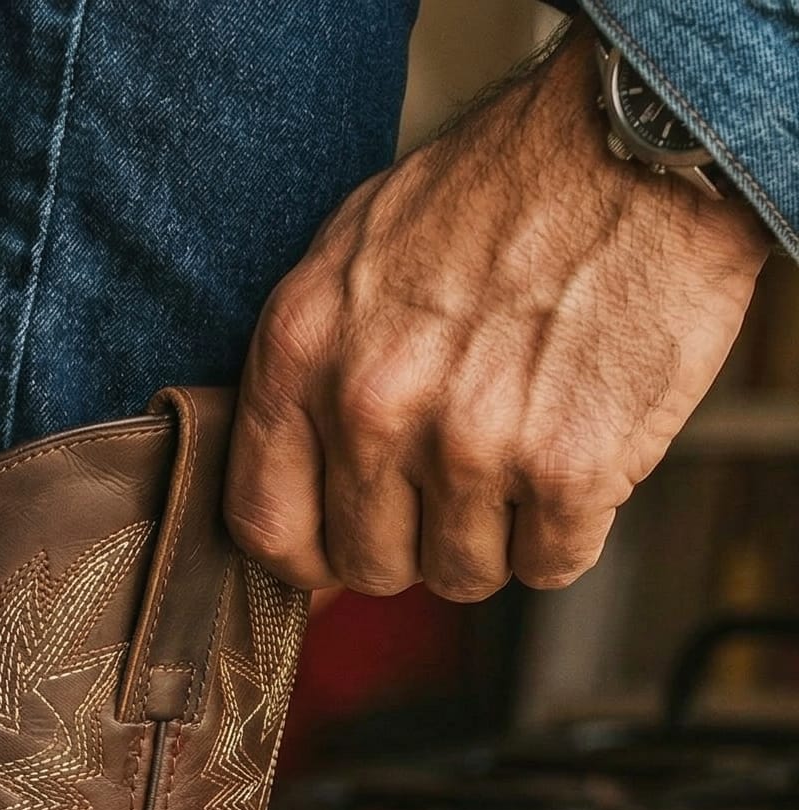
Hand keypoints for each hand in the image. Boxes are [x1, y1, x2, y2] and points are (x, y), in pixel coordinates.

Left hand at [225, 23, 771, 600]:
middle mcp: (371, 408)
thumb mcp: (352, 256)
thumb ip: (309, 371)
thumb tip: (295, 482)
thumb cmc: (494, 192)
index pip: (265, 526)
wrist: (638, 140)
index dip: (309, 554)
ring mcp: (468, 443)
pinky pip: (548, 565)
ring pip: (460, 575)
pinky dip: (567, 533)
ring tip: (524, 452)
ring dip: (496, 536)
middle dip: (414, 539)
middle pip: (369, 564)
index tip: (342, 542)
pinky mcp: (567, 469)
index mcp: (300, 357)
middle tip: (458, 479)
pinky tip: (578, 463)